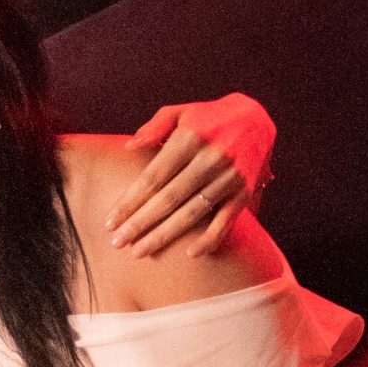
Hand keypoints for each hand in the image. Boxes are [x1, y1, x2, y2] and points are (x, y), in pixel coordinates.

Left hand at [106, 94, 275, 257]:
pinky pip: (225, 221)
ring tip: (139, 251)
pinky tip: (189, 254)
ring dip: (164, 235)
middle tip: (117, 242)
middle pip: (168, 199)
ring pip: (191, 213)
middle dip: (140, 223)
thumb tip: (129, 147)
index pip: (153, 177)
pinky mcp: (244, 192)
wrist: (257, 118)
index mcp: (189, 138)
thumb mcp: (182, 112)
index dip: (130, 201)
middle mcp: (209, 158)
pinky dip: (209, 239)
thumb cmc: (209, 118)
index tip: (110, 221)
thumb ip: (155, 126)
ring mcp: (229, 177)